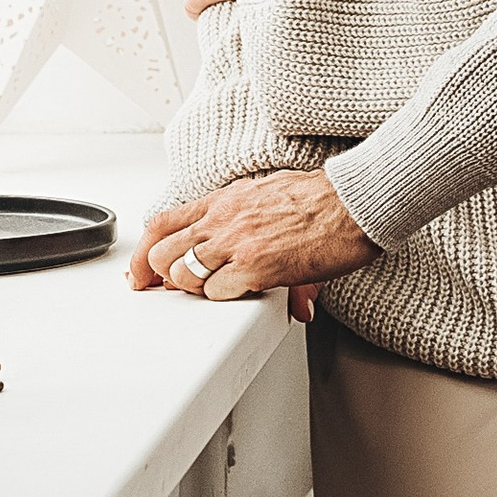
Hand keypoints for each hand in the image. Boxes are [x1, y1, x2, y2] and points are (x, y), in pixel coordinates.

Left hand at [130, 166, 373, 302]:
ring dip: (196, 289)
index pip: (163, 223)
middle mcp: (223, 219)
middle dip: (165, 277)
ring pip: (183, 274)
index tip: (141, 274)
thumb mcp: (273, 197)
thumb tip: (247, 255)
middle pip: (162, 253)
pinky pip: (216, 292)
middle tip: (180, 290)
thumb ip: (253, 226)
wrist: (355, 201)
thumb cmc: (324, 199)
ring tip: (219, 289)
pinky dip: (224, 299)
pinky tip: (244, 292)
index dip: (144, 254)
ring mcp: (237, 242)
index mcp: (224, 199)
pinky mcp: (256, 266)